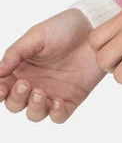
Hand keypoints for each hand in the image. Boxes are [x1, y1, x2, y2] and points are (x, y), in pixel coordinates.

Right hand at [0, 8, 107, 123]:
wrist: (92, 26)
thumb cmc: (62, 28)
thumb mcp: (36, 36)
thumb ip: (15, 53)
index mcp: (20, 69)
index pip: (3, 88)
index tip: (2, 87)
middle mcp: (33, 84)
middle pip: (15, 104)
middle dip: (16, 98)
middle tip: (26, 84)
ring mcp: (52, 93)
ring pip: (35, 114)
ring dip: (34, 108)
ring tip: (40, 92)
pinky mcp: (71, 98)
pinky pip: (59, 116)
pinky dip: (56, 114)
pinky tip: (58, 101)